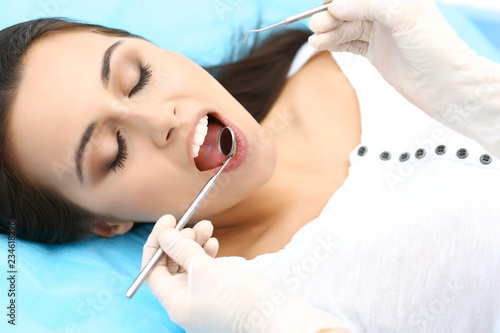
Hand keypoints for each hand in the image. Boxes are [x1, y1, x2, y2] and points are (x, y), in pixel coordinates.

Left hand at [142, 215, 350, 332]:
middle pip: (171, 267)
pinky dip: (207, 255)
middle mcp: (186, 304)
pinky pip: (206, 272)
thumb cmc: (240, 300)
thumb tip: (164, 234)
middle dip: (180, 241)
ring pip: (190, 267)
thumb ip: (182, 250)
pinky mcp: (221, 295)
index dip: (157, 243)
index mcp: (175, 303)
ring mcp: (204, 300)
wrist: (277, 320)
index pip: (153, 270)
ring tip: (207, 227)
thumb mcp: (205, 270)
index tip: (168, 220)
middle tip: (193, 224)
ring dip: (195, 244)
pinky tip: (214, 243)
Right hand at [309, 0, 499, 156]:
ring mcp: (380, 32)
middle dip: (331, 16)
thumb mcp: (403, 16)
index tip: (325, 3)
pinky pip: (349, 43)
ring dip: (330, 32)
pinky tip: (322, 44)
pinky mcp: (374, 51)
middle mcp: (388, 11)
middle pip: (351, 9)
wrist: (444, 84)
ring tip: (315, 39)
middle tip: (316, 24)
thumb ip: (368, 6)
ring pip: (347, 26)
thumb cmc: (435, 47)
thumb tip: (336, 5)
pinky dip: (335, 43)